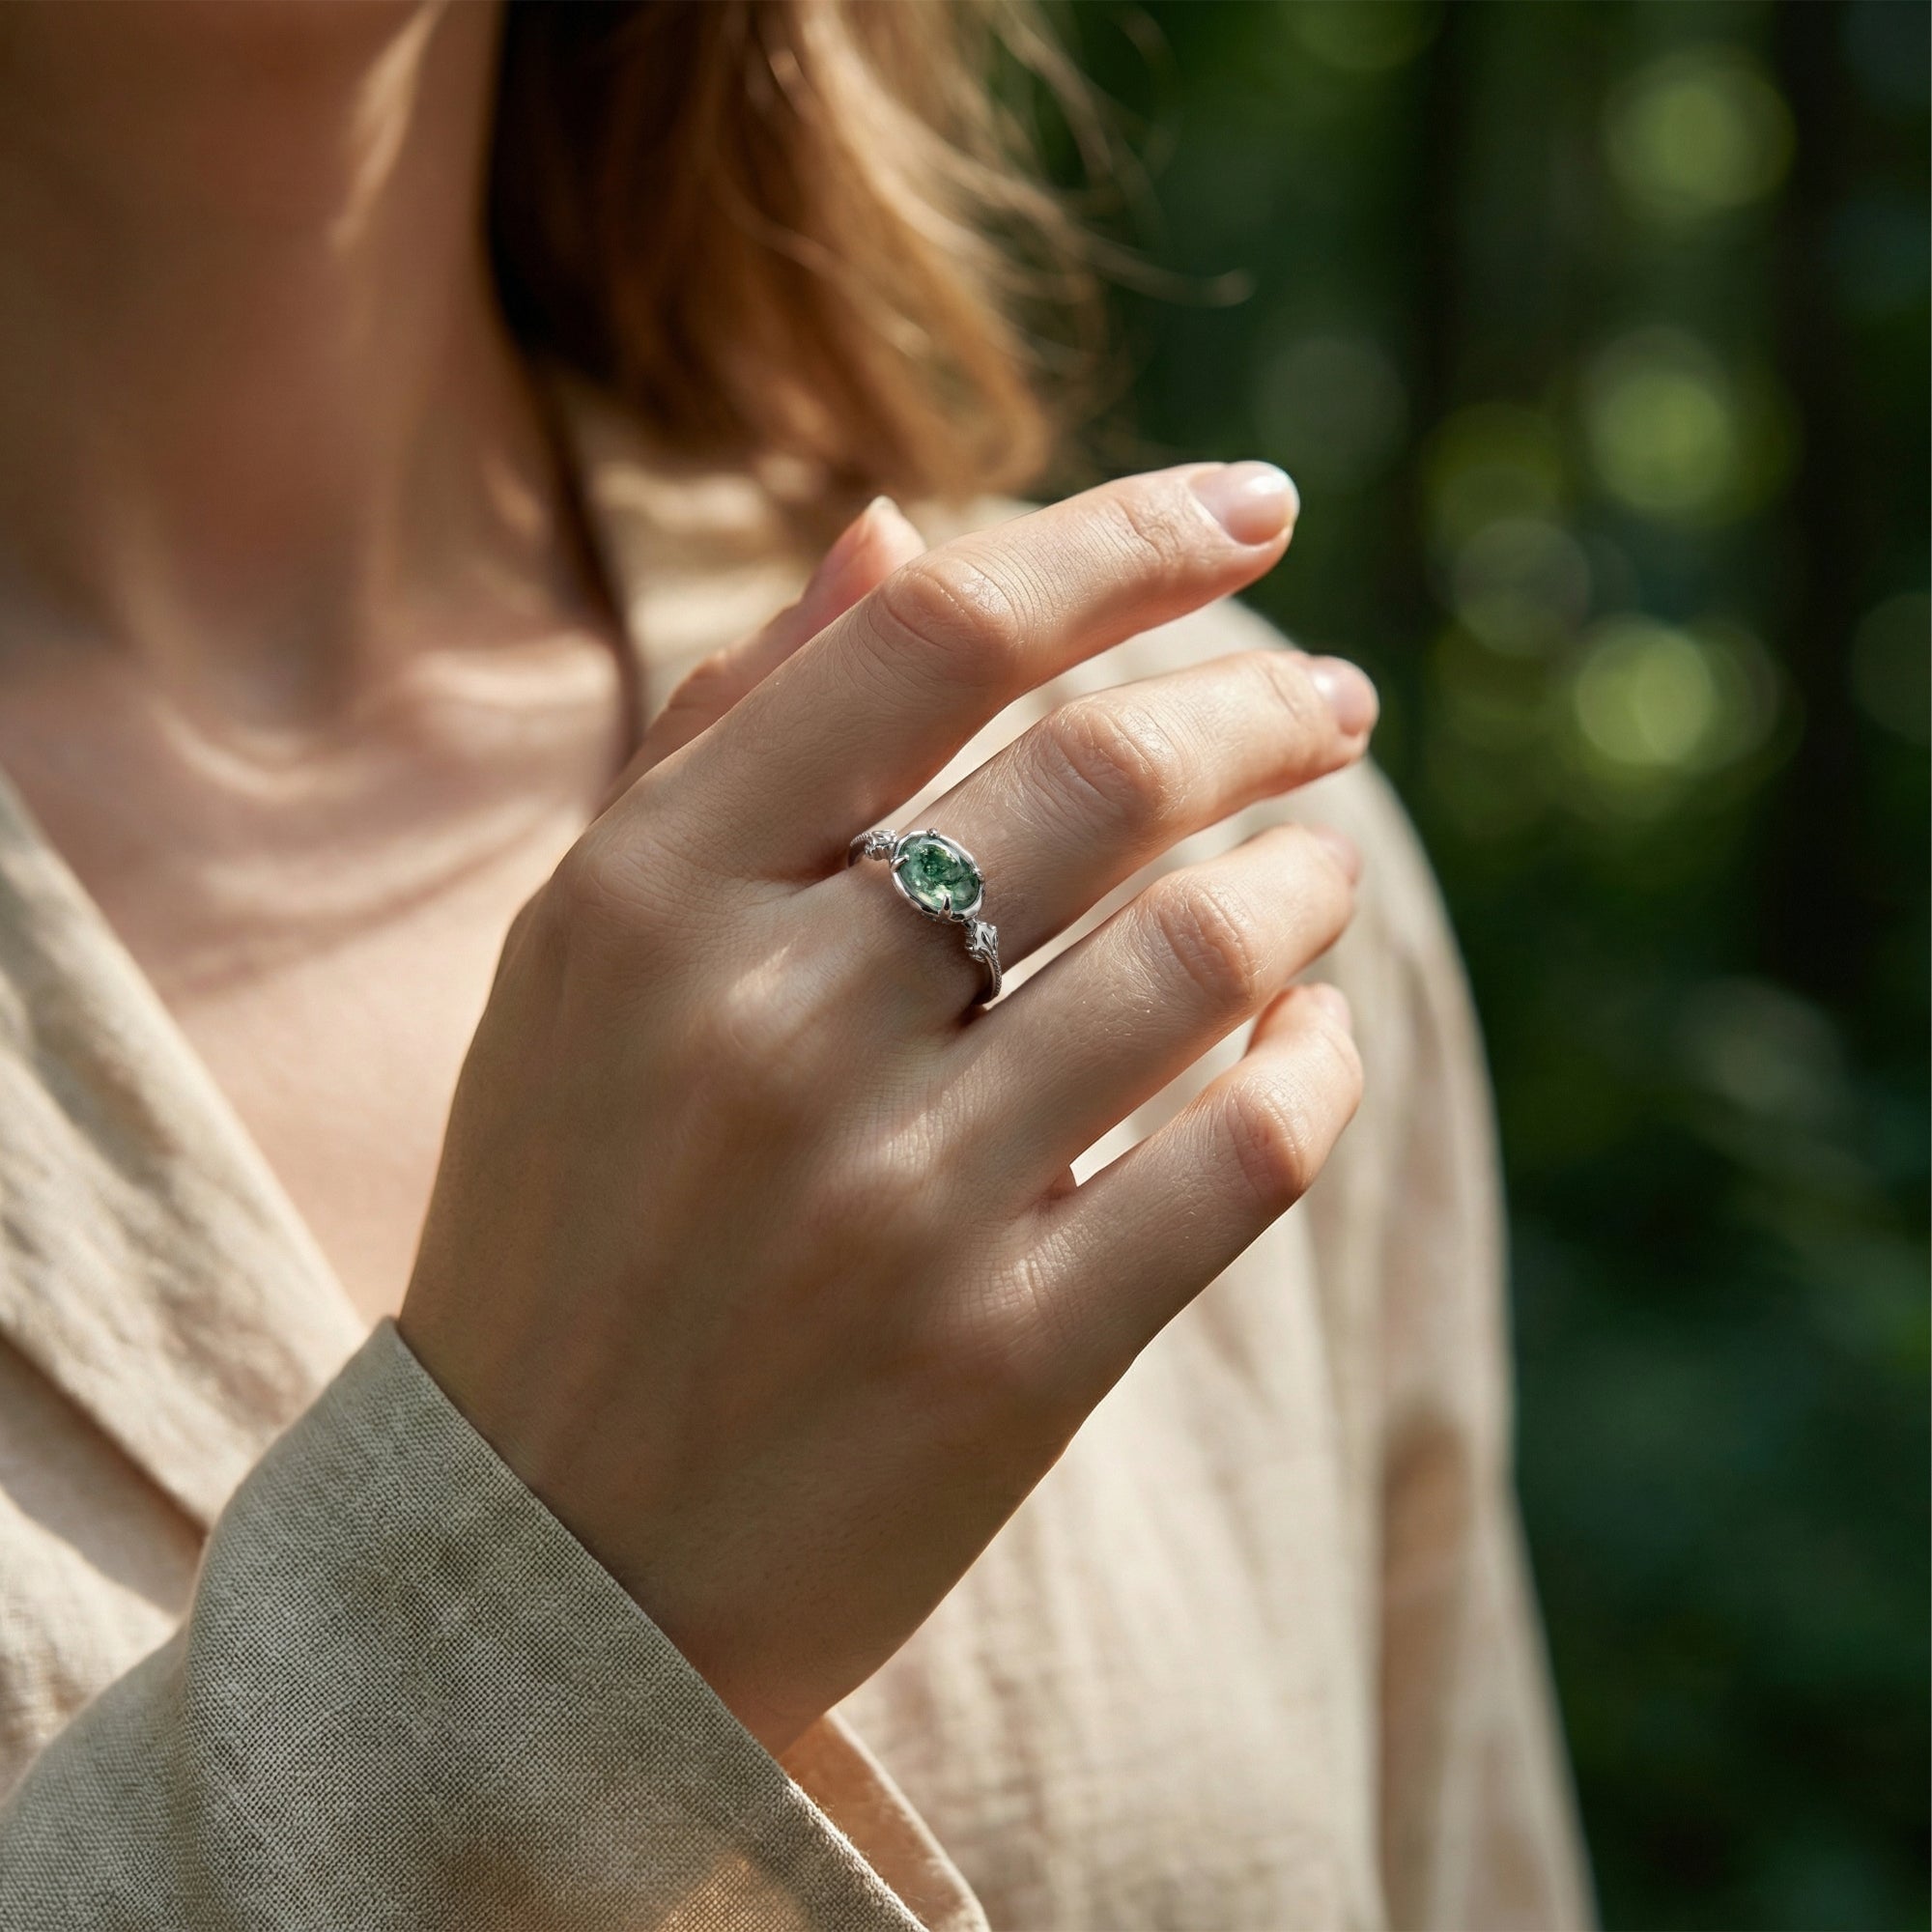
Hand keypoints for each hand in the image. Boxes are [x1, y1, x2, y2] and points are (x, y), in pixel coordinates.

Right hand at [400, 462, 1374, 1754]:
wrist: (543, 1564)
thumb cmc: (573, 1222)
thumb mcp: (584, 962)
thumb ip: (730, 735)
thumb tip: (892, 527)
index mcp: (644, 901)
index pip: (938, 634)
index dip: (1125, 540)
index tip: (1255, 504)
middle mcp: (763, 1030)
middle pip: (1102, 774)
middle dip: (1262, 707)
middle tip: (1330, 700)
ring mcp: (890, 1206)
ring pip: (1205, 956)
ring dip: (1308, 881)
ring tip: (1324, 866)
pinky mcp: (1003, 1365)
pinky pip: (1242, 1157)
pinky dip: (1318, 1066)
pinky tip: (1315, 1036)